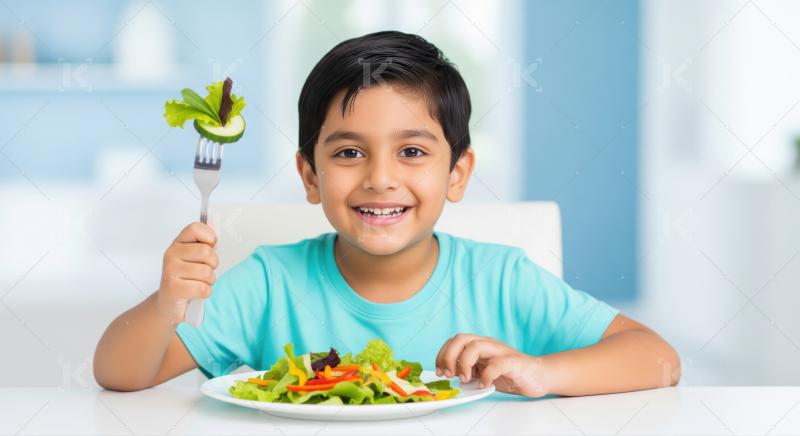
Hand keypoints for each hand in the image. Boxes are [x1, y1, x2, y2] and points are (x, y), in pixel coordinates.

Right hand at [156, 222, 217, 323]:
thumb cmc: (185, 278)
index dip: (209, 237)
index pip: (196, 228)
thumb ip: (204, 242)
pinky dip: (205, 293)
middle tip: (205, 271)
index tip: (210, 247)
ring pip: (206, 272)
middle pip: (206, 252)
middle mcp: (171, 254)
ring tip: (198, 282)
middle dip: (213, 264)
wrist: (169, 303)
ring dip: (209, 281)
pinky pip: (203, 289)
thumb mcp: (195, 258)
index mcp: (178, 243)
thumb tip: (212, 225)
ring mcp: (170, 271)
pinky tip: (195, 293)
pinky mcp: (173, 288)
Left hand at [435, 333, 550, 397]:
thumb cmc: (511, 373)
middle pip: (461, 339)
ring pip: (475, 346)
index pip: (454, 341)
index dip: (442, 354)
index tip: (439, 371)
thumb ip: (468, 370)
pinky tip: (485, 385)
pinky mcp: (513, 362)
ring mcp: (500, 351)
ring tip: (465, 379)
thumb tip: (451, 375)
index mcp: (479, 344)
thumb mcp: (483, 371)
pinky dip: (486, 376)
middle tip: (449, 374)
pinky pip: (496, 364)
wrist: (538, 375)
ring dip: (464, 363)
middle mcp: (488, 344)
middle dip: (449, 356)